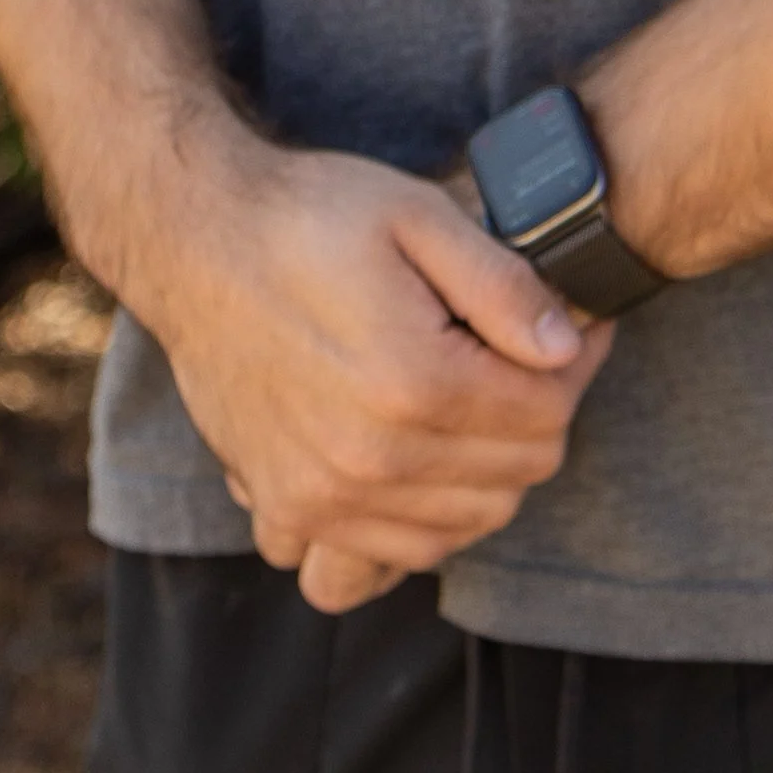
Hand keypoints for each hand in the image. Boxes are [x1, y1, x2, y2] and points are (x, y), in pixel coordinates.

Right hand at [142, 129, 606, 615]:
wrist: (197, 242)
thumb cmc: (308, 216)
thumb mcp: (416, 214)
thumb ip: (501, 285)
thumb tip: (565, 344)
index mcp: (413, 381)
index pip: (548, 412)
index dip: (575, 363)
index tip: (575, 328)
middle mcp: (372, 459)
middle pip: (517, 475)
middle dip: (538, 414)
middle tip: (523, 356)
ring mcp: (325, 498)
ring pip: (464, 526)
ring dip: (487, 471)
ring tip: (471, 399)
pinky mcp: (288, 509)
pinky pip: (386, 558)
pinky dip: (420, 521)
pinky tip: (416, 460)